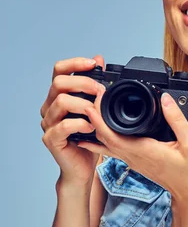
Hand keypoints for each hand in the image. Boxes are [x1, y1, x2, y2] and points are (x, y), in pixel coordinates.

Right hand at [40, 55, 105, 185]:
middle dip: (83, 83)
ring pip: (60, 102)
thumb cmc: (89, 138)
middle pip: (58, 83)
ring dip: (84, 104)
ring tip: (97, 112)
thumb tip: (99, 59)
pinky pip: (63, 126)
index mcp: (58, 96)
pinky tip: (91, 127)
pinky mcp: (51, 139)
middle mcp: (50, 107)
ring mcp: (48, 123)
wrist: (83, 167)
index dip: (75, 63)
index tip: (94, 64)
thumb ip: (95, 86)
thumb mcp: (97, 109)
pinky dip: (80, 124)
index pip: (59, 70)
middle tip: (100, 91)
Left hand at [76, 91, 187, 209]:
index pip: (112, 136)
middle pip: (104, 139)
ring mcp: (134, 161)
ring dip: (97, 128)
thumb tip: (165, 99)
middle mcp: (135, 157)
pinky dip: (104, 137)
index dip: (98, 120)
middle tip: (91, 99)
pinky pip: (113, 149)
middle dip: (94, 119)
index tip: (92, 104)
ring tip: (91, 110)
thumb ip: (177, 120)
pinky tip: (98, 130)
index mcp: (145, 151)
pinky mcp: (136, 161)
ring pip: (106, 145)